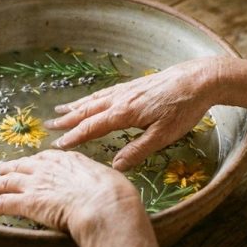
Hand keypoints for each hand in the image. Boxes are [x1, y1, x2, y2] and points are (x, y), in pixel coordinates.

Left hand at [0, 150, 142, 239]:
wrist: (103, 203)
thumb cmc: (112, 193)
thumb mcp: (109, 178)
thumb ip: (99, 180)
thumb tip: (109, 185)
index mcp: (68, 159)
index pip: (45, 158)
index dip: (35, 162)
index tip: (30, 163)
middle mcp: (47, 168)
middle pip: (23, 166)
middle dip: (10, 168)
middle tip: (0, 169)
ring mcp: (35, 183)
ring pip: (9, 182)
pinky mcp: (27, 202)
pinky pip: (2, 203)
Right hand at [45, 57, 220, 170]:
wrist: (198, 79)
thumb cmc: (183, 109)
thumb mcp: (163, 136)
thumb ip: (138, 151)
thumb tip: (115, 167)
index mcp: (124, 114)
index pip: (92, 128)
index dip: (73, 137)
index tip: (58, 146)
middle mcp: (120, 100)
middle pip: (87, 111)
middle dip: (67, 121)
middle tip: (48, 127)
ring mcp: (126, 90)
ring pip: (94, 99)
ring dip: (75, 107)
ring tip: (60, 111)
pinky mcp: (134, 85)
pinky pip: (105, 92)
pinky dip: (91, 97)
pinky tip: (90, 99)